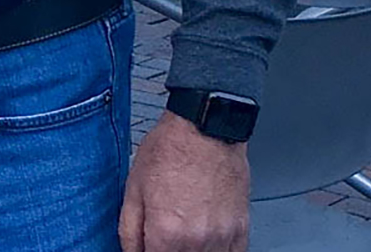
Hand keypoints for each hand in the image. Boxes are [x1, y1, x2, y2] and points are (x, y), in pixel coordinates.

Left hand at [119, 111, 248, 250]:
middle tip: (163, 235)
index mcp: (167, 233)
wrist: (206, 129)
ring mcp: (222, 239)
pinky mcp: (241, 232)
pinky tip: (204, 239)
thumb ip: (129, 228)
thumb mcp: (133, 186)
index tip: (146, 246)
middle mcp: (197, 242)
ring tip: (181, 233)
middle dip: (166, 250)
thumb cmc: (171, 150)